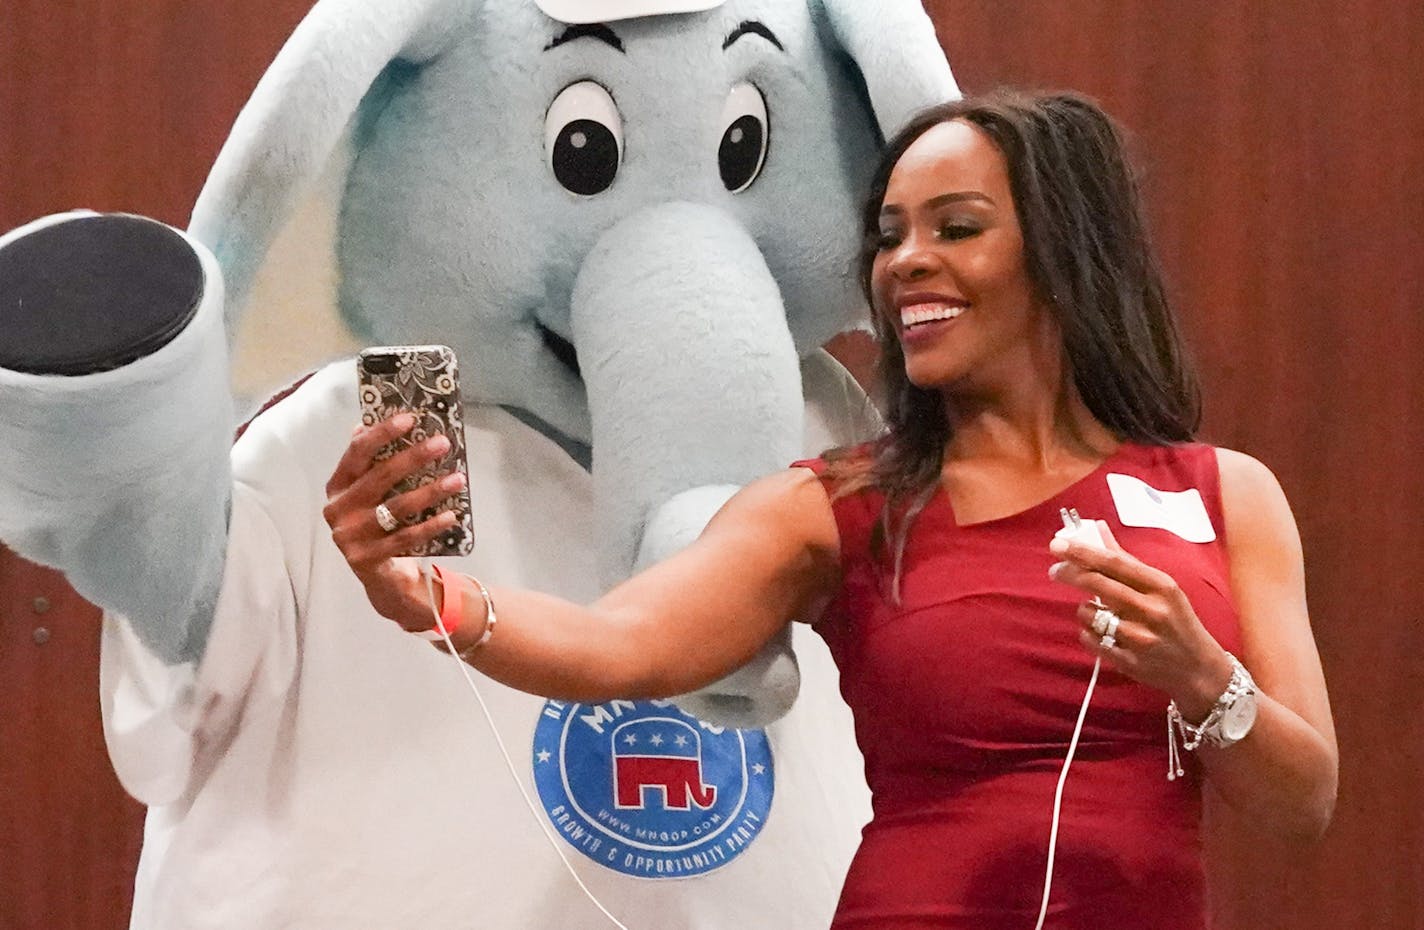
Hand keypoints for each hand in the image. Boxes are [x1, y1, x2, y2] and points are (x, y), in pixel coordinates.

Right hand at [323, 413, 465, 631]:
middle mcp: (337, 510)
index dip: (381, 433)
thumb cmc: (379, 526)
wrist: (381, 578)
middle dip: (414, 457)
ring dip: (431, 490)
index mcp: (337, 486)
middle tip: (443, 443)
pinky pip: (406, 537)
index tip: (409, 418)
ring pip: (397, 507)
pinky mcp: (366, 559)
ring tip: (458, 479)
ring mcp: (350, 536)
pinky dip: (431, 525)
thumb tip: (381, 423)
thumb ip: (373, 464)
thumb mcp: (372, 495)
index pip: (357, 453)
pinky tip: (452, 515)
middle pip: (380, 476)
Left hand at [1048, 521, 1232, 717]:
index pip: (1115, 562)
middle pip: (1098, 584)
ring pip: (1089, 613)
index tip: (1058, 544)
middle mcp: (1152, 610)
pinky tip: (1102, 633)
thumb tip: (1098, 529)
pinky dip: (1089, 633)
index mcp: (1162, 586)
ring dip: (1085, 609)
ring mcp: (1140, 638)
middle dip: (1070, 573)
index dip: (1083, 552)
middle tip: (1056, 570)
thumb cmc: (1177, 622)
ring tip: (1098, 612)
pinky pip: (1090, 640)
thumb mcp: (1162, 588)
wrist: (1200, 670)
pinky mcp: (1129, 662)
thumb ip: (1127, 560)